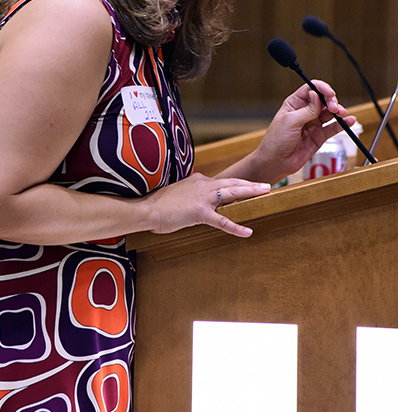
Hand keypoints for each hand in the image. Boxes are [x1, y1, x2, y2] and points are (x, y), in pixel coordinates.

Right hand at [146, 173, 270, 237]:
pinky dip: (236, 227)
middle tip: (266, 185)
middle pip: (233, 182)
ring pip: (232, 193)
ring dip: (251, 193)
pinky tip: (247, 232)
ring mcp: (202, 198)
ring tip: (266, 194)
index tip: (249, 184)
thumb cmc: (158, 204)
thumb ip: (190, 193)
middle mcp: (203, 185)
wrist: (146, 209)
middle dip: (251, 183)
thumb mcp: (177, 193)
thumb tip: (195, 199)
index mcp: (198, 180)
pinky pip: (222, 221)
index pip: (222, 181)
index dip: (237, 182)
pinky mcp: (199, 212)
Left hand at [254, 80, 356, 182]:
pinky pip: (333, 128)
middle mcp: (305, 112)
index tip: (330, 94)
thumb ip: (306, 109)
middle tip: (334, 108)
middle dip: (331, 101)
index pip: (311, 89)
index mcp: (294, 104)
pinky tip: (350, 121)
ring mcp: (313, 124)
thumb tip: (316, 95)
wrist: (275, 162)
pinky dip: (343, 124)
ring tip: (341, 114)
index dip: (322, 88)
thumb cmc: (276, 140)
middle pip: (323, 100)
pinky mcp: (319, 136)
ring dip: (338, 111)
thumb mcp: (290, 121)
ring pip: (330, 113)